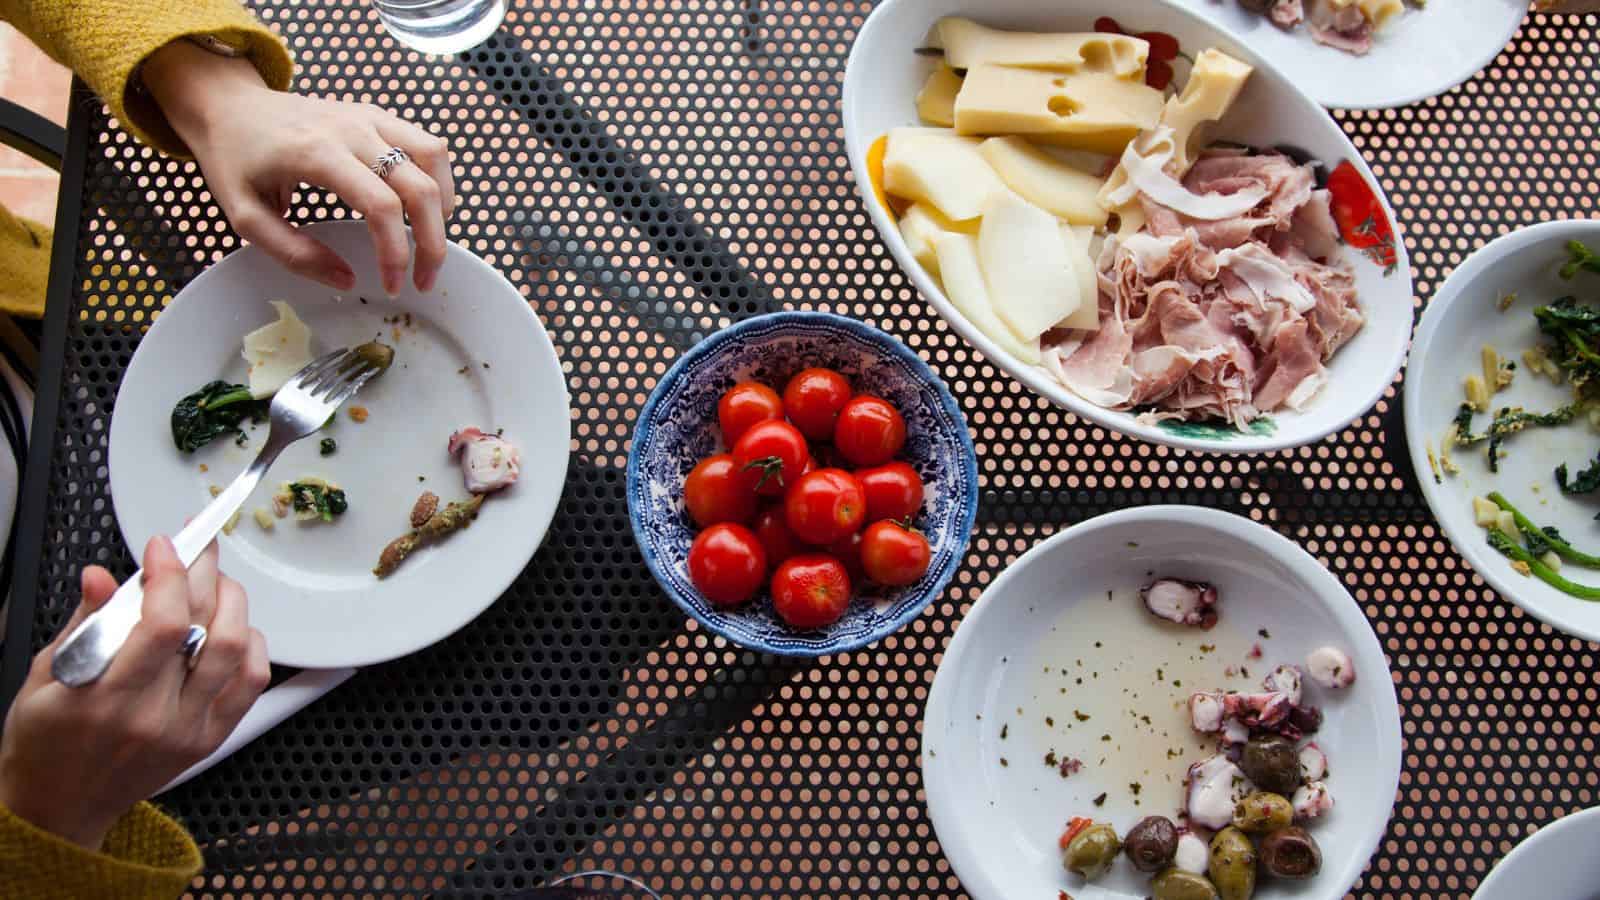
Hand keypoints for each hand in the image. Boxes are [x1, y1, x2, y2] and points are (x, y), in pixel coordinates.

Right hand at [0, 537, 268, 849]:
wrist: (61, 808)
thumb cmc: (44, 743)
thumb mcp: (41, 678)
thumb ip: (81, 623)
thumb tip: (101, 576)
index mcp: (106, 699)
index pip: (161, 624)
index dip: (170, 573)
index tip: (163, 545)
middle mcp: (155, 717)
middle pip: (205, 627)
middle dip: (205, 572)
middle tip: (197, 547)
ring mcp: (189, 729)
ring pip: (237, 650)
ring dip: (233, 603)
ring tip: (214, 582)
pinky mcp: (211, 738)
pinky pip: (252, 682)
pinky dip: (251, 644)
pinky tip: (232, 625)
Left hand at [142, 40, 455, 295]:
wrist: (228, 106)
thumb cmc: (234, 161)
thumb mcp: (246, 217)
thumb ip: (294, 253)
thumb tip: (347, 280)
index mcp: (316, 153)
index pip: (381, 205)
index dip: (396, 253)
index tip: (392, 286)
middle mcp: (351, 129)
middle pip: (419, 186)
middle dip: (432, 241)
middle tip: (425, 279)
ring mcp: (369, 117)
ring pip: (434, 157)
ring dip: (444, 205)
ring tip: (431, 240)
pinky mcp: (376, 115)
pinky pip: (426, 143)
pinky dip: (438, 178)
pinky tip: (425, 207)